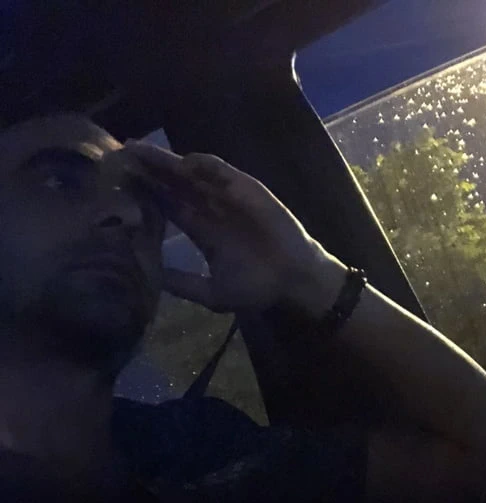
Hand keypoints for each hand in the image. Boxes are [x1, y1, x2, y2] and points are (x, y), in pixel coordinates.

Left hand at [121, 141, 344, 312]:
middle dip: (147, 171)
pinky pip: (223, 172)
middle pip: (172, 185)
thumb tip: (150, 280)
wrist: (293, 281)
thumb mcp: (213, 293)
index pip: (166, 206)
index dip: (144, 195)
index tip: (117, 185)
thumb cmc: (258, 287)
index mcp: (202, 231)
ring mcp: (228, 197)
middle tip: (118, 157)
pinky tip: (182, 160)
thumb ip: (183, 284)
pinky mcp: (248, 191)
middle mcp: (211, 209)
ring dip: (165, 162)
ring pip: (190, 174)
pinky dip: (204, 165)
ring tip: (138, 151)